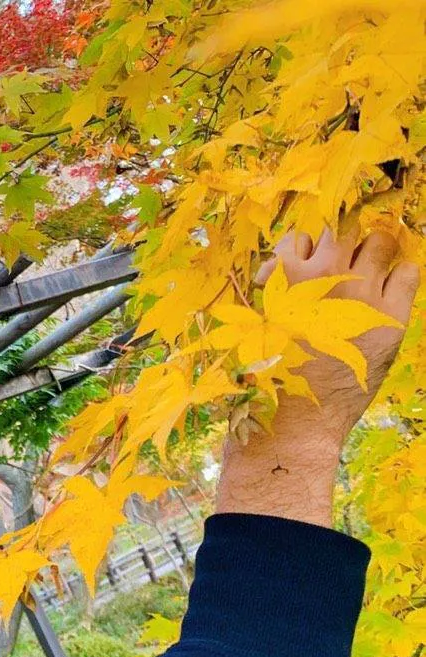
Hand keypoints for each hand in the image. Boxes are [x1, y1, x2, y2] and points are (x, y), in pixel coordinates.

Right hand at [215, 224, 418, 528]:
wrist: (292, 427)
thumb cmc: (263, 383)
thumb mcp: (252, 330)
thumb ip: (269, 292)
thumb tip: (276, 267)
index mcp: (285, 279)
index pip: (299, 235)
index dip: (300, 249)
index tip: (300, 266)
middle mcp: (326, 278)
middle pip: (342, 227)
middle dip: (335, 243)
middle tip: (334, 264)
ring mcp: (362, 296)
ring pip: (379, 241)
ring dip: (369, 252)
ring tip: (363, 273)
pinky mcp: (390, 318)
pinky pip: (407, 271)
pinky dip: (398, 273)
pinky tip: (385, 290)